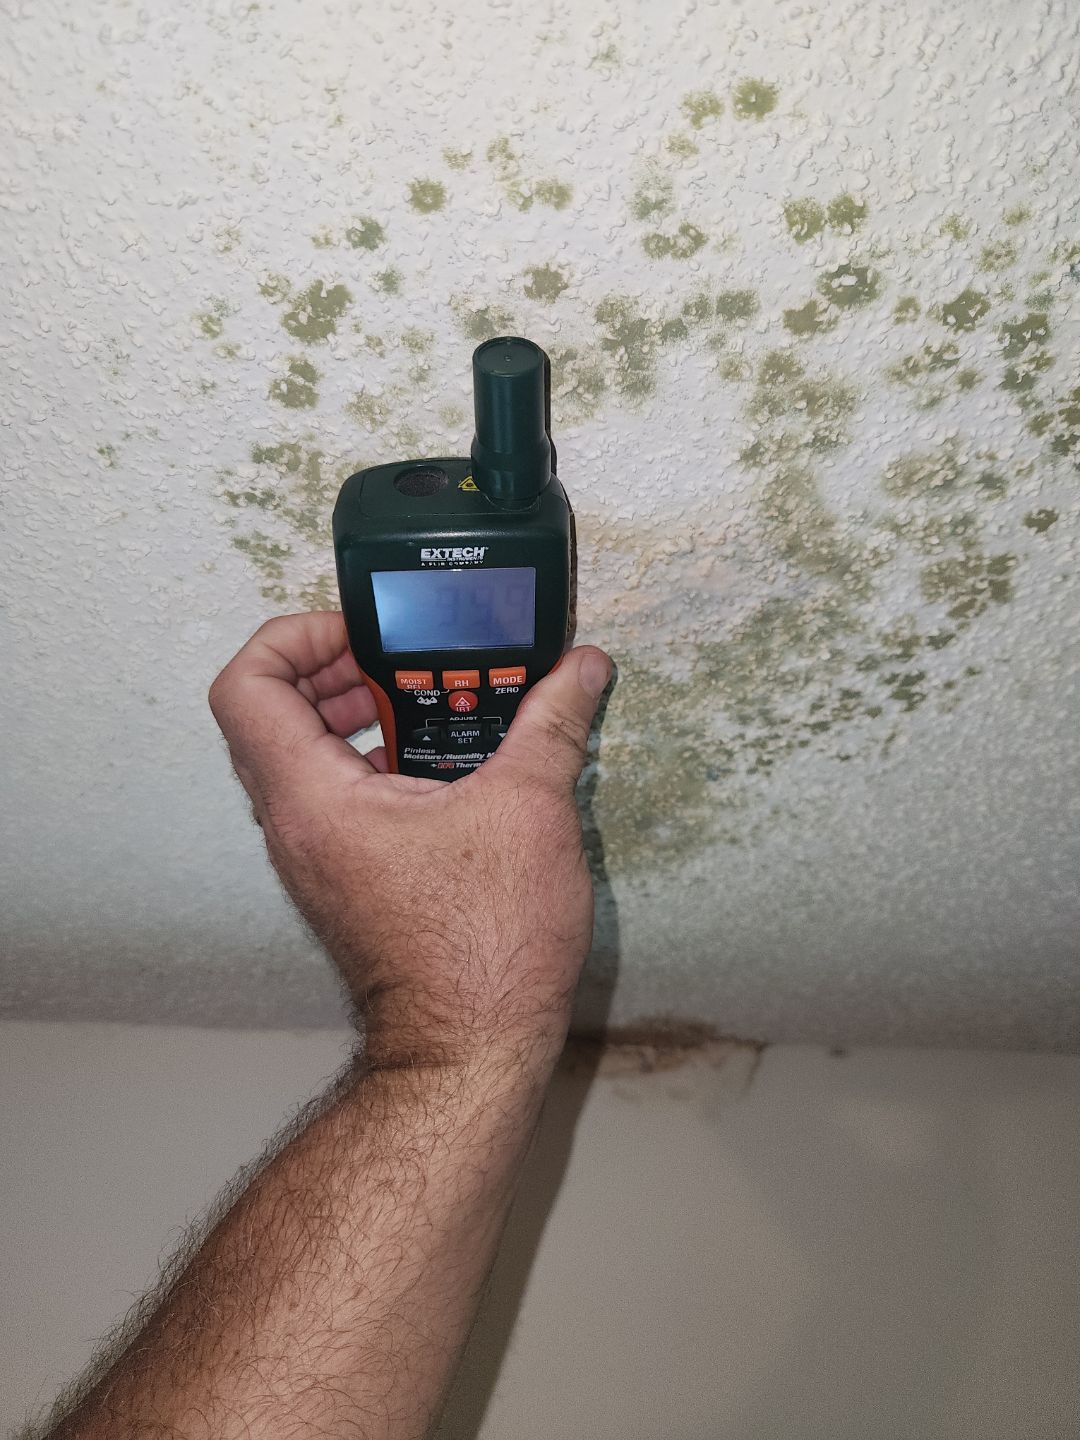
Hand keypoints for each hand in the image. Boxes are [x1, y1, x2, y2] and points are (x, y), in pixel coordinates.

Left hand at [209, 613, 611, 1069]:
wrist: (471, 1049)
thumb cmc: (483, 950)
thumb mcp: (529, 811)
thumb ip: (552, 724)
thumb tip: (582, 671)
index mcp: (314, 800)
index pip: (249, 685)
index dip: (294, 636)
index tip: (361, 632)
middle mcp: (299, 827)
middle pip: (271, 714)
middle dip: (334, 669)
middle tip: (399, 659)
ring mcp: (318, 858)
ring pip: (302, 758)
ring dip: (354, 715)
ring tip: (426, 703)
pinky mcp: (347, 880)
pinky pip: (335, 796)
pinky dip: (372, 761)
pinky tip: (445, 763)